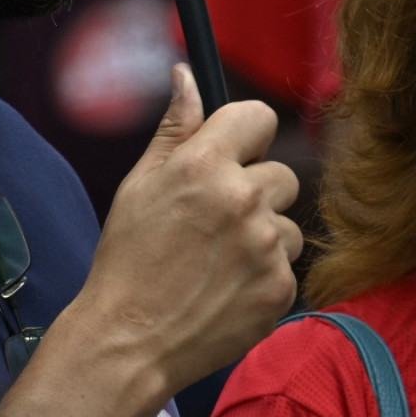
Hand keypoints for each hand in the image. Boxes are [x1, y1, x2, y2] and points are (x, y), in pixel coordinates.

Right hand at [59, 64, 301, 396]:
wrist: (130, 341)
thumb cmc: (128, 259)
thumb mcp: (140, 184)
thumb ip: (175, 128)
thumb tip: (187, 75)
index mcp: (204, 165)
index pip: (259, 117)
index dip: (247, 136)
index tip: (233, 157)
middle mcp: (242, 200)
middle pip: (281, 174)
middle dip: (254, 193)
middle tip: (213, 225)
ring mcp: (266, 247)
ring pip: (287, 225)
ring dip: (263, 238)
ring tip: (218, 263)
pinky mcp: (280, 289)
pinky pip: (286, 267)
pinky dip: (263, 277)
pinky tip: (226, 290)